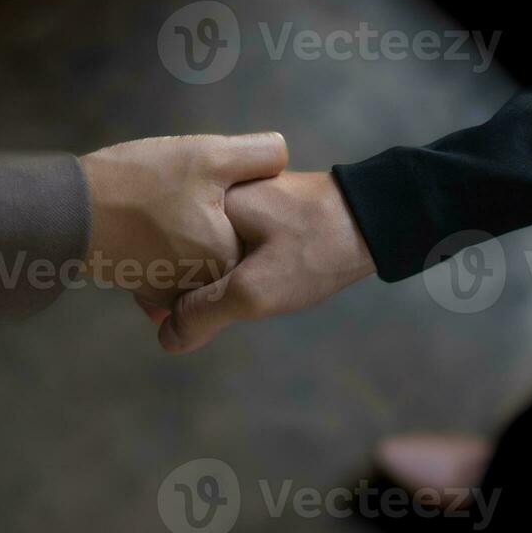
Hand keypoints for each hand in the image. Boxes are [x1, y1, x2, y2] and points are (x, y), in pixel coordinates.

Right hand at [80, 132, 287, 306]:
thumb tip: (285, 155)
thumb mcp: (209, 155)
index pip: (259, 231)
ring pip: (198, 255)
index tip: (219, 185)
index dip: (246, 199)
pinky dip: (166, 244)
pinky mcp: (145, 289)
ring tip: (165, 201)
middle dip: (218, 218)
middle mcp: (204, 288)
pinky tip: (150, 216)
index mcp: (228, 260)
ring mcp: (173, 293)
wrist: (68, 212)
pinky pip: (171, 266)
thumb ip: (259, 154)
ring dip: (191, 232)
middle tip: (183, 191)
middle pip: (228, 244)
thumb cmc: (140, 182)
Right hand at [151, 171, 376, 352]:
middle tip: (184, 321)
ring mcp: (240, 198)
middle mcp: (217, 192)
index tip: (158, 318)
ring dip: (199, 280)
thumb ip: (206, 313)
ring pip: (200, 248)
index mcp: (205, 201)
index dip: (152, 289)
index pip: (157, 250)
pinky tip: (236, 289)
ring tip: (205, 310)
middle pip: (175, 249)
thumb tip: (166, 340)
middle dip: (174, 286)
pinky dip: (222, 268)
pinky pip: (225, 243)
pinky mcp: (263, 209)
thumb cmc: (316, 248)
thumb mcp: (256, 290)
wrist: (378, 218)